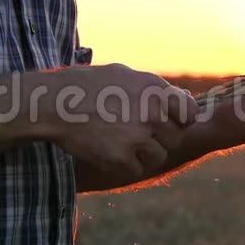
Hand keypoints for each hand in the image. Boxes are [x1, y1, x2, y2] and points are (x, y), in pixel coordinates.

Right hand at [39, 64, 198, 179]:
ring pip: (158, 157)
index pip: (189, 114)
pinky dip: (126, 166)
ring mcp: (137, 138)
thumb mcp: (127, 75)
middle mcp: (152, 114)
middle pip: (175, 138)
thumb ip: (157, 89)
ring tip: (123, 142)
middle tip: (138, 133)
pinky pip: (137, 170)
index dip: (180, 120)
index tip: (167, 122)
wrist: (55, 103)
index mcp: (156, 91)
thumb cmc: (90, 85)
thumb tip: (185, 100)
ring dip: (145, 154)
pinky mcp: (120, 159)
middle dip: (160, 138)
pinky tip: (111, 151)